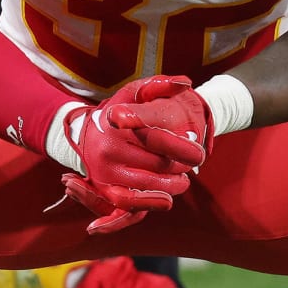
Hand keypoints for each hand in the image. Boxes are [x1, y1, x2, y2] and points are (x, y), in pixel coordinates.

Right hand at [59, 81, 204, 234]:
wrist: (87, 133)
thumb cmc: (121, 111)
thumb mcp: (136, 92)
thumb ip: (160, 85)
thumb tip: (185, 84)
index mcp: (117, 120)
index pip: (152, 135)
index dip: (179, 147)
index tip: (199, 153)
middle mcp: (108, 146)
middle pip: (158, 162)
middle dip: (182, 163)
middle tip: (193, 160)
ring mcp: (104, 169)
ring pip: (149, 182)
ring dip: (173, 184)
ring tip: (183, 179)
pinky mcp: (103, 188)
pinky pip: (129, 202)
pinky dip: (151, 203)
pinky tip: (167, 199)